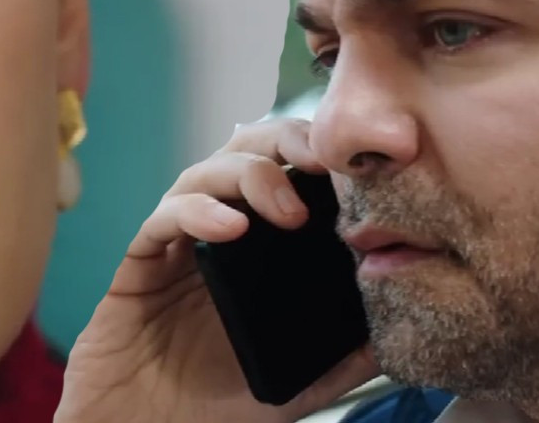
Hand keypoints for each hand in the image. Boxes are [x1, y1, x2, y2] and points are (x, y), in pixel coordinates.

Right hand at [56, 118, 378, 422]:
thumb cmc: (214, 405)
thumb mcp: (298, 382)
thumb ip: (343, 356)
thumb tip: (396, 327)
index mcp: (259, 248)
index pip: (289, 173)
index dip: (320, 157)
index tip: (359, 165)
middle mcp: (219, 232)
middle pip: (246, 151)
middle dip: (284, 142)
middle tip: (320, 162)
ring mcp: (178, 243)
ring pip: (206, 172)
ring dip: (249, 176)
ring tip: (285, 209)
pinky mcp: (141, 261)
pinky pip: (164, 218)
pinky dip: (198, 212)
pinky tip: (229, 228)